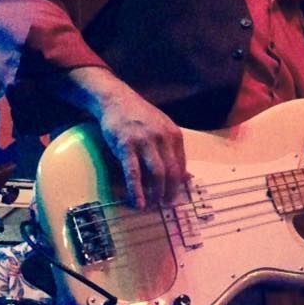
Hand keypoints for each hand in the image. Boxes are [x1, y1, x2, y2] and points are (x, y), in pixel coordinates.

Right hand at [98, 84, 186, 208]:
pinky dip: (137, 190)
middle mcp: (162, 138)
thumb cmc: (140, 116)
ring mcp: (144, 142)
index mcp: (174, 134)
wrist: (116, 99)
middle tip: (168, 204)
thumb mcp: (163, 128)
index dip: (180, 183)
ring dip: (157, 193)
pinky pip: (133, 173)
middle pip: (172, 172)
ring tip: (154, 204)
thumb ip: (173, 150)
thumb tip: (187, 176)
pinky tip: (138, 202)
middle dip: (171, 191)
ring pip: (156, 174)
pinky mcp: (126, 146)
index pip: (182, 165)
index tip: (177, 195)